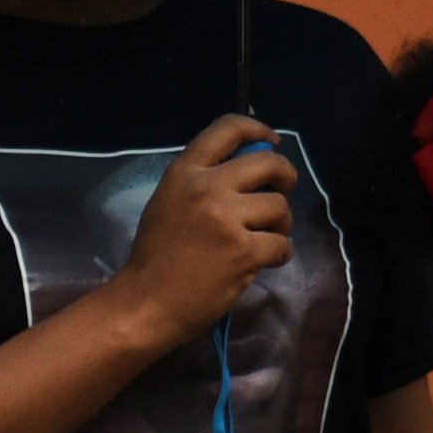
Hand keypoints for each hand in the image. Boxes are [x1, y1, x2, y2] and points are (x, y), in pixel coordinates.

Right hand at [107, 117, 294, 349]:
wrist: (146, 303)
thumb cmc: (156, 255)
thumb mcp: (168, 201)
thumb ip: (202, 181)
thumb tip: (248, 169)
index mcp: (185, 172)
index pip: (227, 128)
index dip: (258, 130)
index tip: (270, 142)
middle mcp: (207, 188)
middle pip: (269, 164)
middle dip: (285, 177)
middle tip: (281, 193)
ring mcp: (227, 219)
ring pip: (280, 207)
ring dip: (280, 224)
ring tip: (263, 238)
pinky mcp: (244, 251)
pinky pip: (282, 244)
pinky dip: (279, 254)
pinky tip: (264, 262)